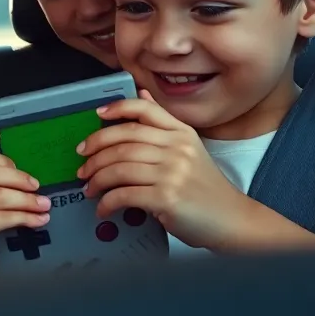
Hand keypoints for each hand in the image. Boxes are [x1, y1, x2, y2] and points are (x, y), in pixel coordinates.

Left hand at [77, 90, 247, 249]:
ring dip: (96, 179)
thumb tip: (141, 94)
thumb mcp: (189, 150)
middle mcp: (177, 149)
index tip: (97, 114)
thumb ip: (163, 125)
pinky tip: (103, 208)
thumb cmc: (205, 188)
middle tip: (82, 164)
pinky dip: (107, 202)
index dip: (117, 108)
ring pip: (118, 167)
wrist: (232, 221)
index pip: (145, 110)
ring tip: (89, 188)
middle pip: (123, 140)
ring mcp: (172, 173)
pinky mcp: (166, 198)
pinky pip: (124, 195)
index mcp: (182, 133)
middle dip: (95, 152)